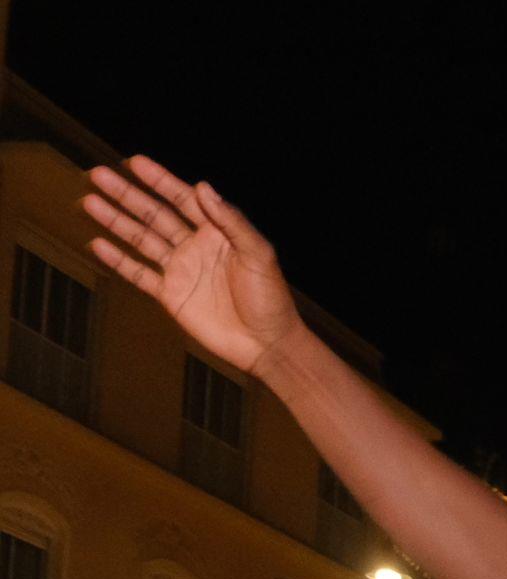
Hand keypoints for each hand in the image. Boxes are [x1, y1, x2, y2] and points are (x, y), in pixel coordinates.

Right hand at [83, 158, 302, 374]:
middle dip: (127, 195)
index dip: (159, 180)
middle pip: (155, 214)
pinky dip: (119, 260)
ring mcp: (181, 270)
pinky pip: (139, 273)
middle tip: (98, 174)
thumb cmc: (271, 298)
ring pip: (142, 239)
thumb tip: (203, 186)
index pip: (183, 199)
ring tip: (90, 202)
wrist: (266, 344)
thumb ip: (232, 221)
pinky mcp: (171, 295)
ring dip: (116, 221)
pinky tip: (97, 244)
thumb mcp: (258, 254)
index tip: (134, 162)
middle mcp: (195, 246)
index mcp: (218, 232)